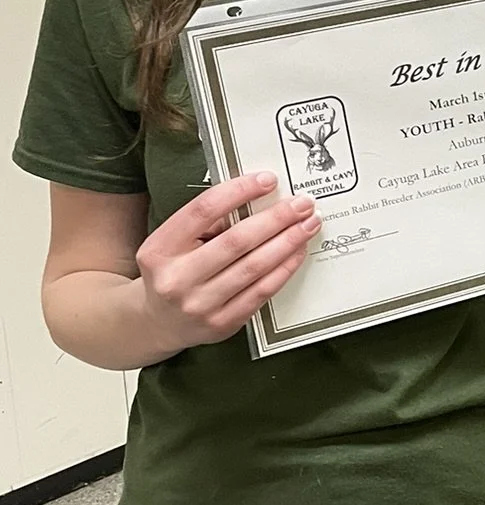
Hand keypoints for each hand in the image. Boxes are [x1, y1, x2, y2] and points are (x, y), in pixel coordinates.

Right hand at [137, 172, 320, 350]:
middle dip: (276, 219)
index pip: (203, 210)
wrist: (156, 324)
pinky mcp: (222, 323)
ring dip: (287, 242)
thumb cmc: (170, 273)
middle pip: (236, 240)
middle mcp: (177, 279)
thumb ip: (206, 223)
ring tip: (307, 225)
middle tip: (301, 204)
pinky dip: (284, 268)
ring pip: (254, 267)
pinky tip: (297, 252)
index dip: (239, 191)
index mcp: (159, 250)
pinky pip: (261, 291)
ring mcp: (200, 305)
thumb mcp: (171, 244)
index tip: (268, 180)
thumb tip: (257, 201)